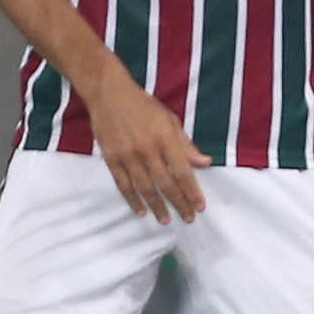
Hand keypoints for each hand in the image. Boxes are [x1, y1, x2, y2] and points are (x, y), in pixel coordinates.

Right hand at [88, 80, 210, 223]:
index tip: (200, 206)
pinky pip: (123, 184)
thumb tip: (205, 163)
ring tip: (165, 220)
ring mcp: (128, 155)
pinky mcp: (112, 158)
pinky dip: (132, 200)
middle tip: (188, 218)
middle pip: (166, 184)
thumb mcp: (170, 119)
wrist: (109, 93)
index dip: (192, 191)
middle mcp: (148, 149)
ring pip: (145, 188)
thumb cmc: (143, 105)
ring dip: (157, 206)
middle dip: (179, 203)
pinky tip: (141, 211)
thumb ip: (186, 144)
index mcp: (165, 138)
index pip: (183, 172)